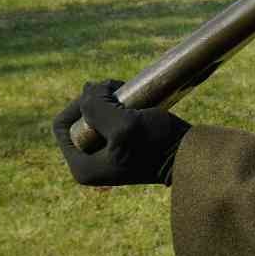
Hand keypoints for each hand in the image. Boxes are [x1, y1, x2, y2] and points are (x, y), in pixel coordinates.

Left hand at [52, 80, 190, 186]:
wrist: (190, 155)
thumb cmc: (158, 143)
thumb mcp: (123, 125)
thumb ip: (95, 106)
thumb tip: (87, 88)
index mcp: (81, 167)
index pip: (64, 124)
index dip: (81, 103)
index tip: (108, 97)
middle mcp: (91, 165)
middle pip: (80, 118)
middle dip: (98, 101)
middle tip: (123, 95)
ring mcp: (107, 156)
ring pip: (97, 115)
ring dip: (112, 100)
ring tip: (133, 99)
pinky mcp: (123, 147)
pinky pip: (111, 119)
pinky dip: (121, 106)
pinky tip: (138, 104)